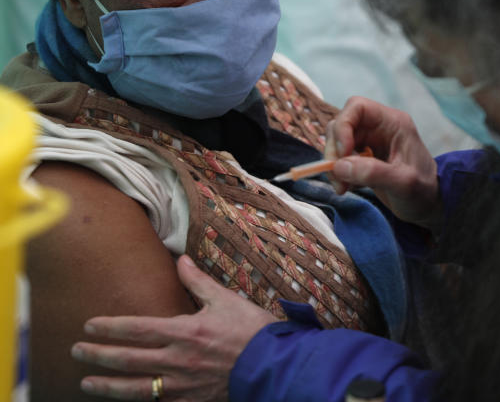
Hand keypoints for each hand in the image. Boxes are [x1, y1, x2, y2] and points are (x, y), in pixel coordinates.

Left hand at [71, 255, 276, 401]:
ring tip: (87, 383)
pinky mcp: (192, 400)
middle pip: (128, 360)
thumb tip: (180, 260)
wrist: (273, 364)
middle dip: (99, 355)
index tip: (89, 324)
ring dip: (108, 386)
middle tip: (77, 351)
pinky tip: (127, 400)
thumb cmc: (251, 329)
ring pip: (136, 388)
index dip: (110, 327)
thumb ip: (198, 282)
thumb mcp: (225, 299)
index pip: (137, 328)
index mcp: (185, 332)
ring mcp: (183, 384)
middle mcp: (178, 360)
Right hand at [326, 96, 441, 229]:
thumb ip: (374, 173)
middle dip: (334, 151)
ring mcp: (369, 142)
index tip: (343, 153)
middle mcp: (379, 128)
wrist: (429, 206)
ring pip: (336, 142)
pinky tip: (347, 188)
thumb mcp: (404, 183)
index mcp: (393, 123)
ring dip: (333, 165)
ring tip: (342, 188)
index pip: (358, 107)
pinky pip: (339, 158)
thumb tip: (339, 166)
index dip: (344, 126)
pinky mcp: (362, 158)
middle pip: (341, 125)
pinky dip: (337, 173)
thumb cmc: (423, 191)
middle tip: (338, 178)